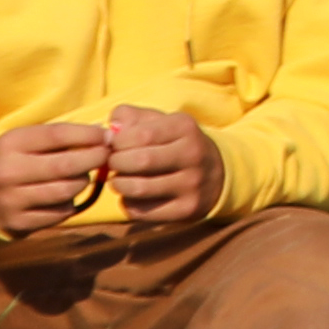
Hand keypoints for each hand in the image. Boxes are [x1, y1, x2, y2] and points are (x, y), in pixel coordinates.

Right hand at [0, 121, 113, 232]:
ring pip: (65, 191)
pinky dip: (70, 203)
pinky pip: (59, 213)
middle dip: (94, 159)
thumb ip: (59, 136)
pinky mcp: (18, 223)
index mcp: (10, 144)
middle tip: (107, 155)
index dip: (88, 134)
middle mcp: (8, 172)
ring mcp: (11, 201)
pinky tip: (67, 195)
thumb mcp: (26, 141)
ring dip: (83, 182)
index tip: (107, 135)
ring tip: (84, 175)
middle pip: (65, 165)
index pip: (57, 135)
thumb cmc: (14, 160)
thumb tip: (104, 134)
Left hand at [100, 104, 221, 224]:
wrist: (217, 174)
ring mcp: (191, 185)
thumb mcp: (161, 122)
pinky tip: (132, 196)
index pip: (142, 134)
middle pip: (140, 161)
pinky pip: (142, 211)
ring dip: (119, 185)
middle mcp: (193, 155)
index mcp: (185, 128)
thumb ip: (132, 118)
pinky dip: (128, 204)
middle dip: (115, 163)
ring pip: (139, 189)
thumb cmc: (176, 144)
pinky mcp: (186, 209)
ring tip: (118, 180)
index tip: (113, 145)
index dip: (117, 142)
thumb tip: (110, 130)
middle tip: (112, 163)